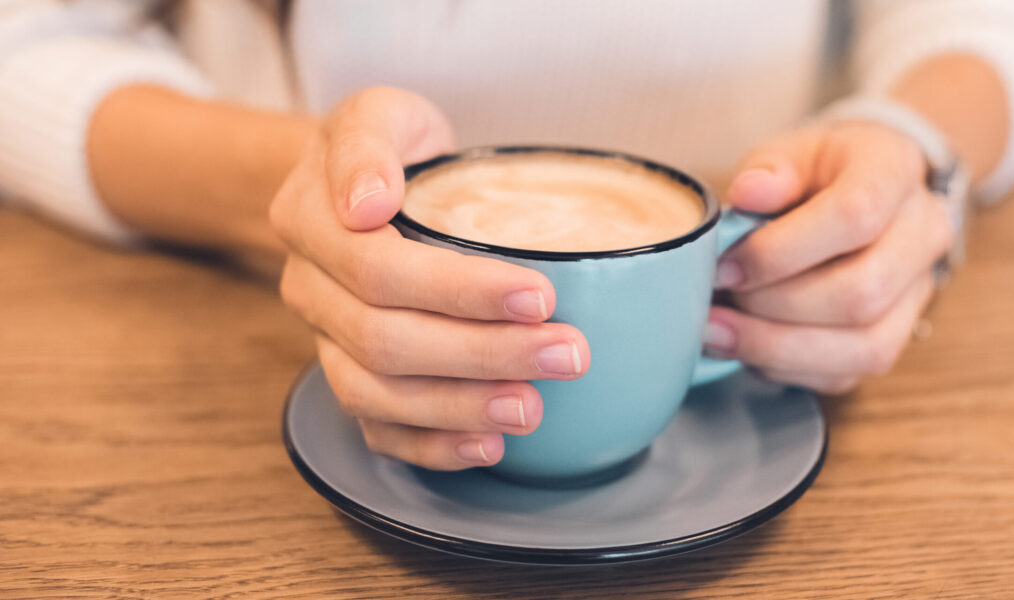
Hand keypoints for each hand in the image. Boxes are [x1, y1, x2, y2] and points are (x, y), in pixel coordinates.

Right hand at [270, 88, 589, 468]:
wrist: (365, 188)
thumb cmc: (390, 150)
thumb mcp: (380, 114)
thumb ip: (368, 144)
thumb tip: (367, 203)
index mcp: (310, 222)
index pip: (380, 269)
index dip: (460, 291)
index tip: (540, 295)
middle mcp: (310, 289)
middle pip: (386, 341)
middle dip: (483, 354)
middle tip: (567, 355)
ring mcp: (326, 341)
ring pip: (378, 395)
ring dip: (462, 407)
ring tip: (534, 407)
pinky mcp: (352, 378)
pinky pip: (378, 430)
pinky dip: (433, 446)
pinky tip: (490, 445)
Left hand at [705, 122, 953, 393]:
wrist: (862, 190)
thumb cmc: (819, 172)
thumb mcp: (792, 151)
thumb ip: (770, 169)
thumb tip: (748, 194)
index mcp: (896, 171)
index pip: (856, 215)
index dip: (782, 250)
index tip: (726, 264)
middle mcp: (922, 235)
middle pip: (862, 292)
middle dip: (774, 304)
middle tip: (719, 297)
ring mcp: (916, 293)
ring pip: (864, 346)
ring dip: (778, 347)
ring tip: (718, 332)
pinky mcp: (894, 337)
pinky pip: (847, 373)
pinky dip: (787, 368)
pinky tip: (747, 347)